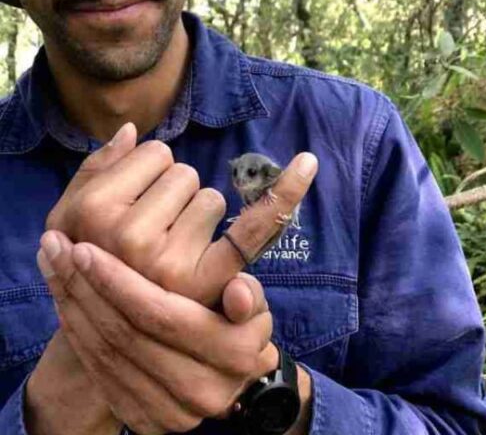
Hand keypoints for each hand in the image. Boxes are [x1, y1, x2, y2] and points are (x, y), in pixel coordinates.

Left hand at [37, 230, 278, 434]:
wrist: (226, 378)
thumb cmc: (237, 326)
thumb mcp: (253, 306)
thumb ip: (249, 293)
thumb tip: (239, 291)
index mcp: (234, 356)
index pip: (164, 316)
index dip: (120, 282)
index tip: (85, 249)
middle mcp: (204, 391)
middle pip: (126, 335)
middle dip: (85, 287)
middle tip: (56, 248)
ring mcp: (172, 413)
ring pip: (106, 354)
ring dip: (71, 305)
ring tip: (53, 264)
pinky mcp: (145, 421)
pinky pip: (99, 373)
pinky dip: (76, 332)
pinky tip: (63, 299)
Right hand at [45, 122, 318, 305]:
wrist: (111, 334)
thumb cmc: (93, 263)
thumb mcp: (69, 219)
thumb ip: (95, 171)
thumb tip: (131, 132)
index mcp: (92, 214)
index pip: (155, 154)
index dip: (150, 174)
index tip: (131, 207)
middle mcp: (129, 239)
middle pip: (185, 174)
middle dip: (176, 196)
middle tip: (153, 239)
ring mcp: (170, 263)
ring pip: (212, 198)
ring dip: (200, 218)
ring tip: (173, 256)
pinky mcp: (209, 280)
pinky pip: (255, 225)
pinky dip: (284, 193)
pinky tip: (308, 164)